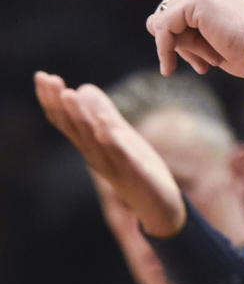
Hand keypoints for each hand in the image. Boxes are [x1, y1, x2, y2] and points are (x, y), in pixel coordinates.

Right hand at [34, 71, 185, 237]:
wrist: (161, 207)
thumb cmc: (137, 170)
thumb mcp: (120, 136)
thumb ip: (103, 114)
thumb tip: (83, 87)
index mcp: (93, 146)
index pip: (68, 121)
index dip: (54, 100)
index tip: (43, 76)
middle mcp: (98, 157)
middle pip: (75, 128)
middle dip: (60, 104)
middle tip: (48, 79)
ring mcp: (116, 167)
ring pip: (94, 141)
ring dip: (81, 118)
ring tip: (69, 94)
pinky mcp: (137, 175)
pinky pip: (122, 157)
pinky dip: (113, 142)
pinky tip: (106, 126)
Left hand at [106, 0, 243, 77]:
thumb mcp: (208, 41)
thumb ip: (181, 31)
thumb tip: (151, 27)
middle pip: (161, 13)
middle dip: (170, 43)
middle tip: (190, 64)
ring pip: (161, 23)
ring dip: (174, 49)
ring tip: (202, 63)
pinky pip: (163, 29)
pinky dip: (168, 49)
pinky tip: (183, 64)